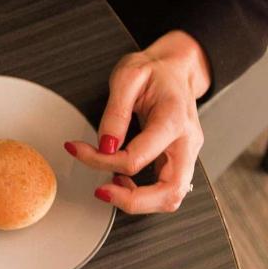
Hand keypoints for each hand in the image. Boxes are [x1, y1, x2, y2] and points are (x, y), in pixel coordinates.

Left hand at [64, 30, 210, 215]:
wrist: (177, 67)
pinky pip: (166, 189)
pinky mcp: (181, 159)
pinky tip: (123, 179)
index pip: (136, 159)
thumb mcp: (128, 76)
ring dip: (138, 201)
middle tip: (101, 191)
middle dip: (132, 201)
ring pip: (171, 197)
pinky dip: (144, 194)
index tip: (80, 150)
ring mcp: (188, 153)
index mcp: (174, 120)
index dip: (102, 161)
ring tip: (112, 184)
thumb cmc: (154, 70)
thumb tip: (105, 145)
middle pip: (169, 192)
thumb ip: (115, 112)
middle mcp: (187, 142)